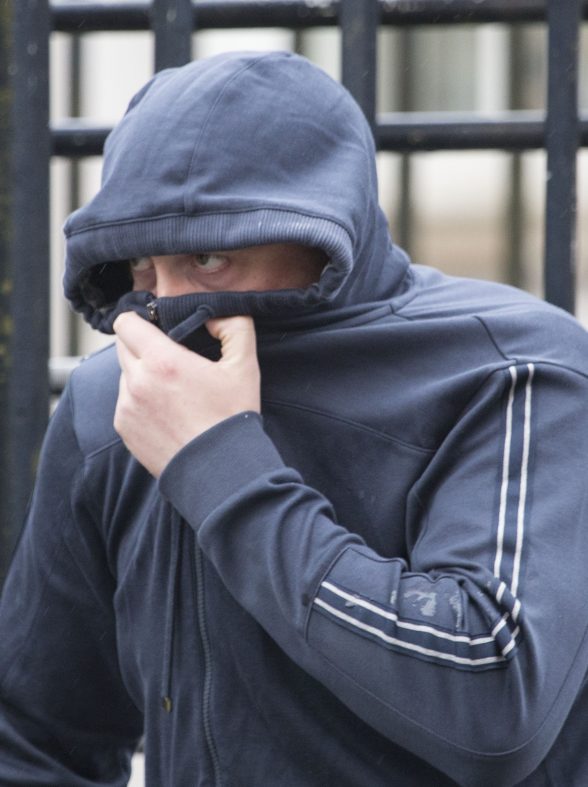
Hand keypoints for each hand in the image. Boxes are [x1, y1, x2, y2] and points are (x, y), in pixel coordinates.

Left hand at [114, 312, 259, 476]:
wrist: (220, 471)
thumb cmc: (232, 417)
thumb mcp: (244, 366)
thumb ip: (235, 327)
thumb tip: (216, 313)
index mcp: (162, 361)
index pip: (126, 322)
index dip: (140, 319)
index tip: (156, 326)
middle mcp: (137, 382)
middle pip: (122, 346)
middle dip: (141, 345)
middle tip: (169, 357)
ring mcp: (127, 408)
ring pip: (124, 375)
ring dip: (141, 374)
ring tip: (173, 390)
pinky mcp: (124, 429)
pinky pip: (125, 402)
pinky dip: (140, 400)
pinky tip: (167, 412)